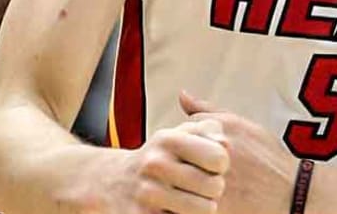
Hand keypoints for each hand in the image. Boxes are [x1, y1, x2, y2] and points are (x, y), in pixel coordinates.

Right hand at [65, 118, 228, 213]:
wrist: (110, 182)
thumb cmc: (156, 158)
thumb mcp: (176, 136)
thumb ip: (206, 131)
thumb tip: (227, 143)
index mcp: (169, 139)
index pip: (219, 157)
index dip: (221, 165)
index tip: (211, 166)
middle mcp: (157, 164)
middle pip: (215, 187)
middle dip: (213, 190)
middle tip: (202, 188)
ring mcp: (148, 194)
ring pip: (203, 211)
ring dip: (202, 209)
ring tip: (191, 201)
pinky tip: (174, 212)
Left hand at [180, 92, 297, 213]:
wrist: (290, 192)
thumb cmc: (265, 155)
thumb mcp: (240, 124)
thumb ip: (207, 110)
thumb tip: (182, 94)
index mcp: (220, 130)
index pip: (180, 131)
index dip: (184, 142)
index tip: (192, 150)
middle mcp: (217, 153)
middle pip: (178, 155)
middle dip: (180, 162)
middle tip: (191, 168)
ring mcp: (216, 182)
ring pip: (181, 181)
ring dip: (182, 183)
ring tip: (194, 184)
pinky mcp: (216, 208)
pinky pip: (188, 204)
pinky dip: (188, 203)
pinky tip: (198, 199)